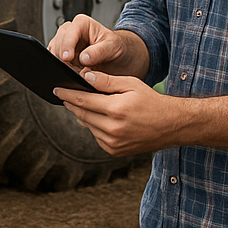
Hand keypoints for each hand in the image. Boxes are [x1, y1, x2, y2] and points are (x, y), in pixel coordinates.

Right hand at [47, 15, 144, 77]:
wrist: (115, 57)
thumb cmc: (114, 47)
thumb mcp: (112, 47)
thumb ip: (98, 52)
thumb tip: (84, 58)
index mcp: (82, 23)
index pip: (69, 32)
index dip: (67, 45)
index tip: (67, 57)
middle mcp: (70, 31)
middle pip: (58, 43)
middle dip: (62, 57)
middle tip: (71, 70)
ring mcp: (64, 44)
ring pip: (53, 53)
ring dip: (60, 64)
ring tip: (74, 72)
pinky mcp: (61, 56)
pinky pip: (53, 61)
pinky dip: (59, 68)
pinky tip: (69, 73)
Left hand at [54, 70, 169, 156]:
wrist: (170, 125)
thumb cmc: (151, 102)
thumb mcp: (131, 84)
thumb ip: (107, 81)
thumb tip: (86, 76)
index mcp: (116, 109)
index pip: (83, 100)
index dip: (67, 94)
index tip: (56, 89)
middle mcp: (113, 129)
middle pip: (82, 114)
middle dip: (72, 104)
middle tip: (66, 95)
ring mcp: (113, 142)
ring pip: (88, 126)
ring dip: (84, 115)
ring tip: (88, 104)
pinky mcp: (114, 150)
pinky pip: (96, 136)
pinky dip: (95, 126)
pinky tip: (102, 118)